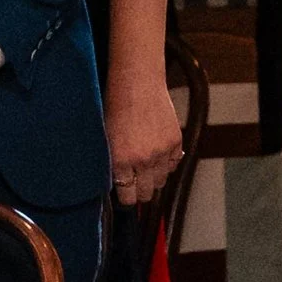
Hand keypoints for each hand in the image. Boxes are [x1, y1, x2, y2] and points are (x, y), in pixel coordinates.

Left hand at [107, 69, 186, 207]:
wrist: (137, 84)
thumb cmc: (115, 107)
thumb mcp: (107, 139)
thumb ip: (113, 164)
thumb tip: (119, 183)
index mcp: (121, 161)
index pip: (128, 197)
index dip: (126, 197)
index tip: (126, 194)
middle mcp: (143, 160)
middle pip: (146, 193)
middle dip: (140, 191)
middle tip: (136, 183)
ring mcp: (162, 152)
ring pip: (161, 181)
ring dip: (154, 177)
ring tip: (146, 166)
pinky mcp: (175, 142)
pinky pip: (173, 164)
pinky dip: (166, 162)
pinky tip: (158, 153)